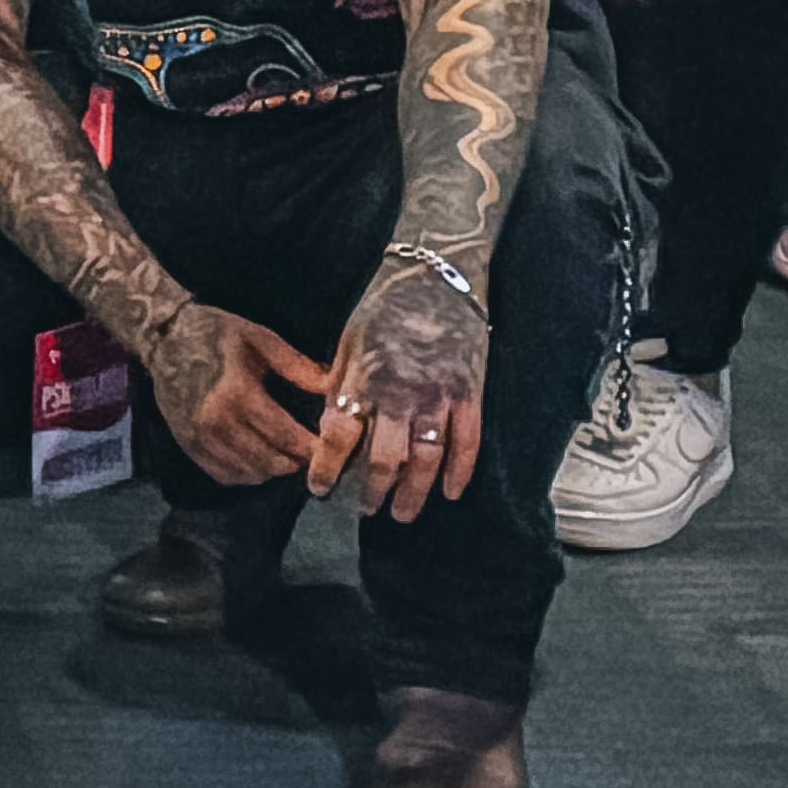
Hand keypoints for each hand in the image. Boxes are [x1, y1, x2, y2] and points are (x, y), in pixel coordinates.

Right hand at [141, 305, 335, 486]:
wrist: (163, 337)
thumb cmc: (214, 332)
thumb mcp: (258, 337)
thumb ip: (296, 365)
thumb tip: (332, 388)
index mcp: (237, 393)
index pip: (284, 435)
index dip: (311, 448)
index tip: (330, 450)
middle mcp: (216, 421)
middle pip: (269, 460)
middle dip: (296, 463)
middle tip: (313, 457)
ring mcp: (199, 437)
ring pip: (248, 472)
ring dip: (273, 470)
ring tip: (288, 458)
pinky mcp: (188, 445)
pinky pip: (224, 475)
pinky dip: (247, 475)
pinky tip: (259, 462)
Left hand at [306, 260, 491, 519]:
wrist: (437, 275)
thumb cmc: (385, 305)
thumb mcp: (349, 339)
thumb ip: (340, 383)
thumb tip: (327, 424)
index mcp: (364, 378)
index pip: (338, 436)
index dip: (326, 468)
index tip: (318, 490)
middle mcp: (400, 392)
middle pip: (384, 458)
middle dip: (372, 491)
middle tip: (365, 511)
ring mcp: (438, 395)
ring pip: (426, 459)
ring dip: (413, 493)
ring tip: (402, 513)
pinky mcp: (470, 392)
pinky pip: (467, 442)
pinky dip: (460, 472)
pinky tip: (450, 493)